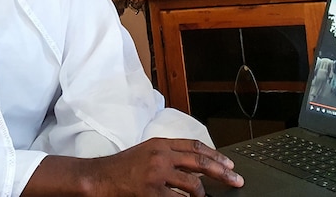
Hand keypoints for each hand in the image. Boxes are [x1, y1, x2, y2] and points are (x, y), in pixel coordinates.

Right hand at [87, 137, 243, 196]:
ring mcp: (157, 174)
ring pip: (192, 184)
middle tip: (235, 179)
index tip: (229, 163)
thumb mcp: (146, 152)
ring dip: (202, 193)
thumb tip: (193, 166)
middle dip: (221, 171)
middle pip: (200, 161)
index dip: (215, 154)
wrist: (99, 177)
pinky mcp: (152, 192)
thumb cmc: (121, 167)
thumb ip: (168, 155)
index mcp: (161, 143)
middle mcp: (162, 155)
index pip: (195, 146)